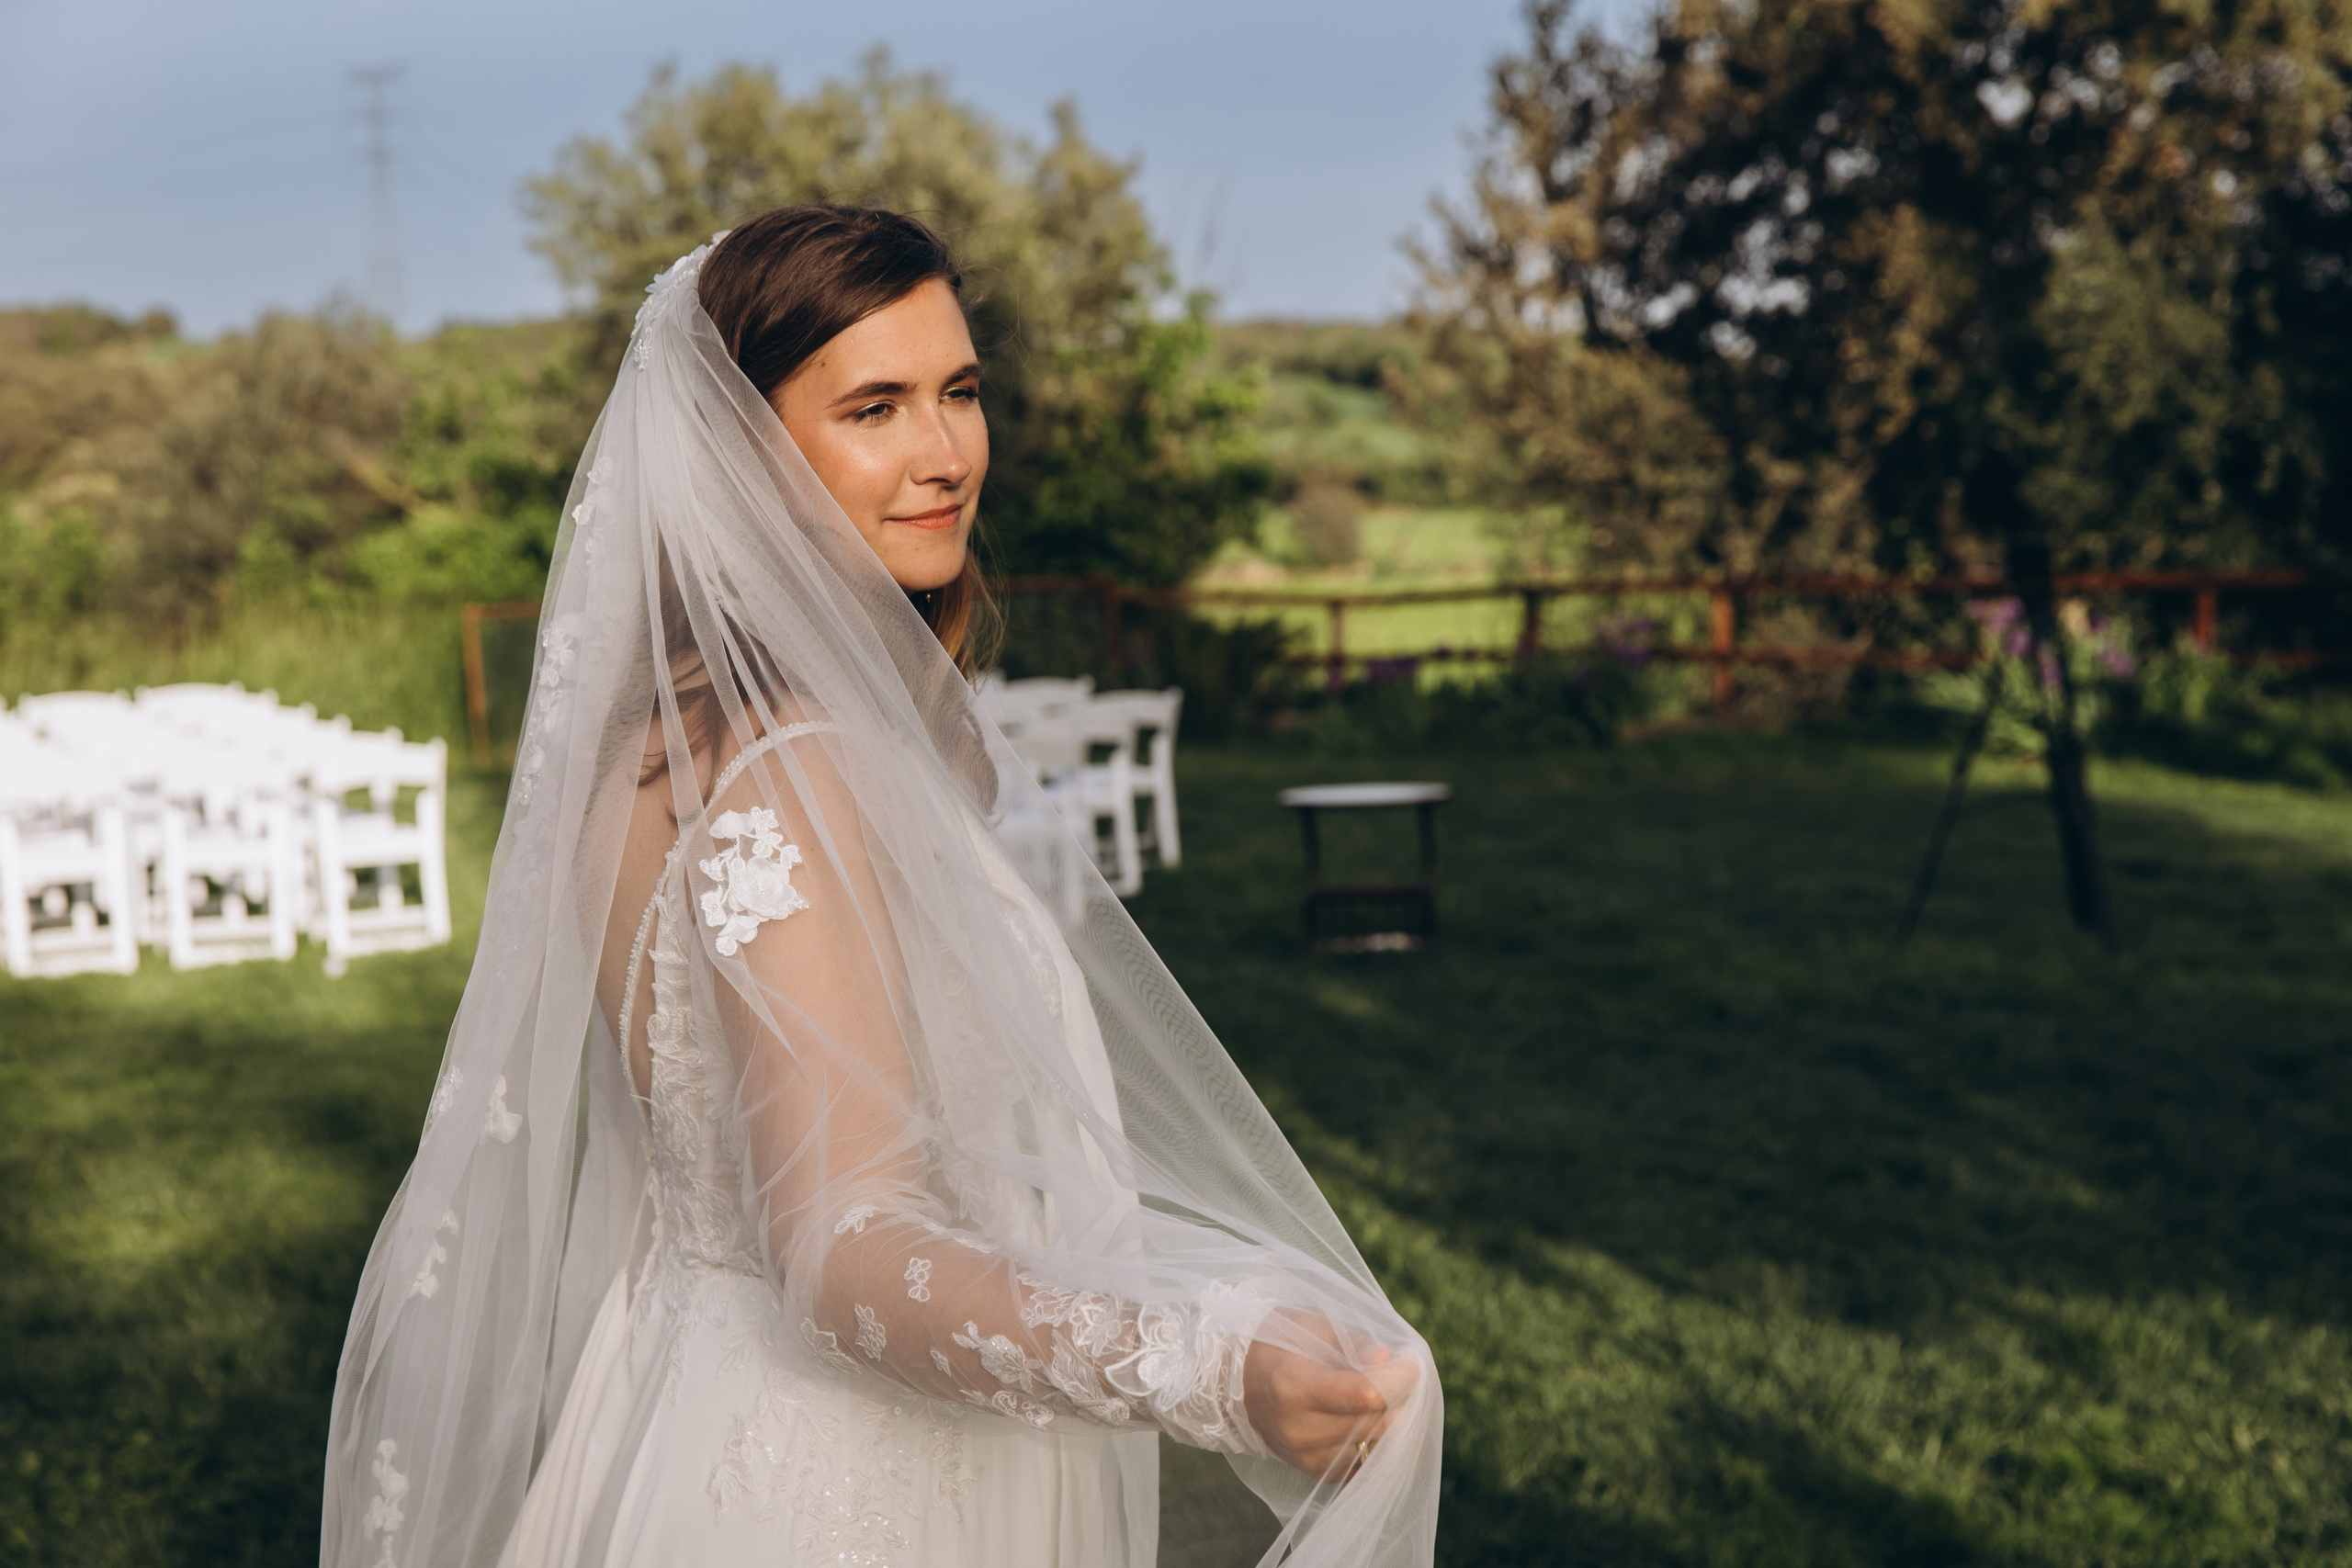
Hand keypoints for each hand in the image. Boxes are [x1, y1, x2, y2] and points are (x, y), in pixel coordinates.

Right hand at [1242, 1333, 1419, 1477]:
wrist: (1233, 1382)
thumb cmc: (1274, 1343)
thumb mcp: (1307, 1325)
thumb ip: (1350, 1343)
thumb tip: (1386, 1358)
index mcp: (1294, 1386)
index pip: (1365, 1394)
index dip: (1398, 1379)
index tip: (1411, 1364)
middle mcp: (1298, 1428)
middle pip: (1374, 1422)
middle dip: (1399, 1398)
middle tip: (1401, 1375)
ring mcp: (1304, 1456)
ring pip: (1373, 1445)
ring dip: (1390, 1420)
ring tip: (1385, 1394)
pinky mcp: (1312, 1471)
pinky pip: (1361, 1463)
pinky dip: (1373, 1441)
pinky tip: (1369, 1418)